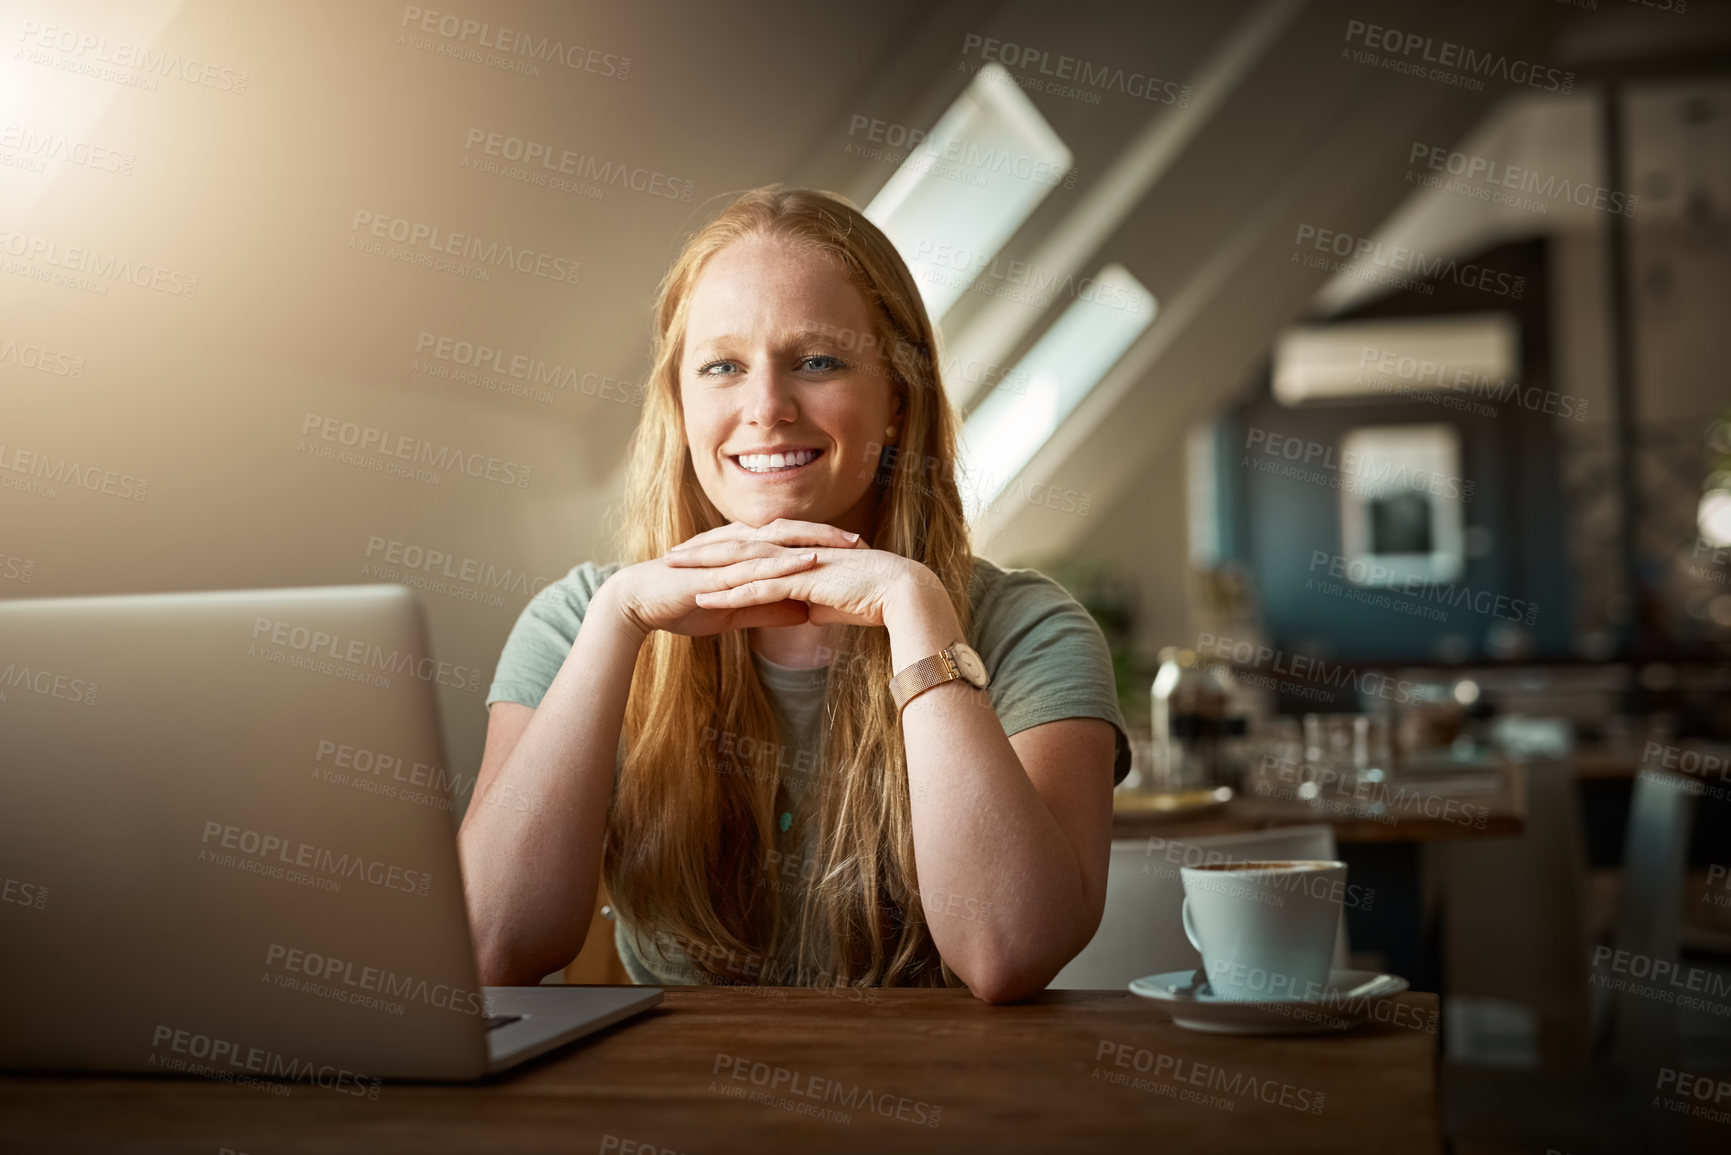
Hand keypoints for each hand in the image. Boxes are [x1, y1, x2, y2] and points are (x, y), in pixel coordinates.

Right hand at [603, 520, 853, 640]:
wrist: (637, 603)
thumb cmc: (681, 603)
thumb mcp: (735, 609)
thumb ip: (768, 608)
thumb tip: (804, 613)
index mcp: (741, 549)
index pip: (788, 541)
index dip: (821, 543)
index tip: (854, 551)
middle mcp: (737, 543)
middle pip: (791, 533)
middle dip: (827, 536)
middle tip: (862, 543)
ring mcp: (727, 553)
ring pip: (778, 542)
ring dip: (814, 542)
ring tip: (846, 547)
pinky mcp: (717, 569)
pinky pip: (757, 563)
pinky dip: (785, 561)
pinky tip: (808, 562)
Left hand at [667, 519, 937, 628]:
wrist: (903, 594)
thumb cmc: (874, 599)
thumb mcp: (834, 602)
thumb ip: (813, 601)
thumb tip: (803, 611)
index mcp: (799, 551)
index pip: (752, 548)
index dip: (720, 551)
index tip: (693, 557)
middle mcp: (793, 550)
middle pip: (738, 546)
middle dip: (701, 551)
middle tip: (669, 555)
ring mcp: (797, 562)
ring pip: (741, 562)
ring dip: (705, 567)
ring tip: (673, 571)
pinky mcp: (803, 579)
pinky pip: (758, 586)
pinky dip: (729, 592)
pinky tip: (704, 597)